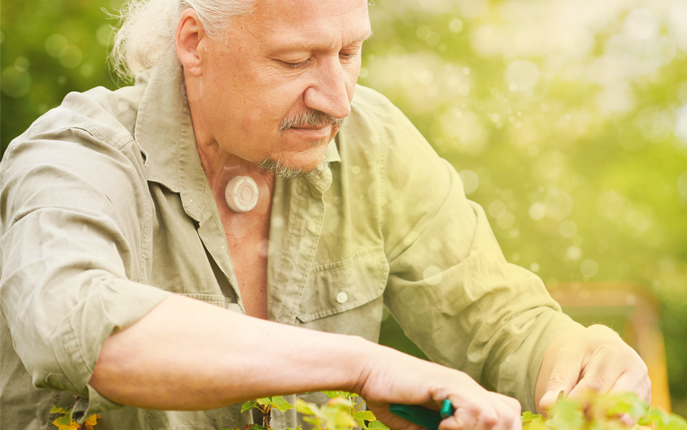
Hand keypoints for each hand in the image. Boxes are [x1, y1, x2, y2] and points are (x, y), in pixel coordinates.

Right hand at [357, 345, 520, 429]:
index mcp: (467, 397)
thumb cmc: (391, 398)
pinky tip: (441, 425)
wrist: (370, 372)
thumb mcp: (423, 426)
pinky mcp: (446, 382)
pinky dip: (461, 425)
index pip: (507, 416)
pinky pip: (475, 410)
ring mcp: (459, 384)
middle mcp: (468, 388)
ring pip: (497, 416)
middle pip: (509, 417)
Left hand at [536, 324, 650, 412]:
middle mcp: (636, 370)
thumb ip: (558, 381)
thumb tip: (547, 405)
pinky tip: (597, 422)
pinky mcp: (646, 401)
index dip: (577, 402)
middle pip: (612, 402)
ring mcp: (644, 386)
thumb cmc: (583, 351)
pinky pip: (631, 419)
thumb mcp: (568, 358)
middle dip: (590, 414)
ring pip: (624, 414)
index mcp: (615, 353)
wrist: (603, 345)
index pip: (595, 385)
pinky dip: (613, 423)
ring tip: (583, 421)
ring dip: (603, 421)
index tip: (559, 414)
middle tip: (572, 420)